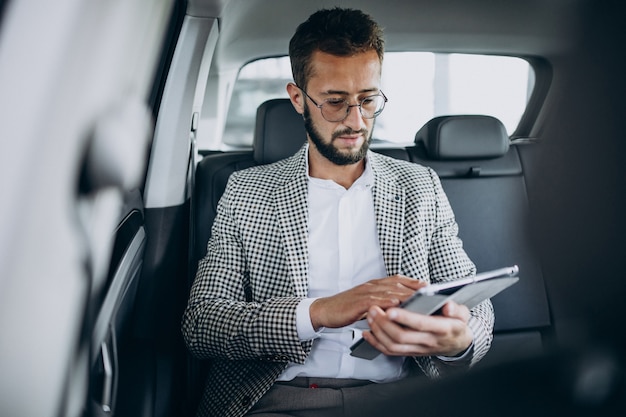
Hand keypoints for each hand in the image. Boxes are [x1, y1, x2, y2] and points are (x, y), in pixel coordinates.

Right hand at [309, 275, 426, 329]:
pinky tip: (395, 304)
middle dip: (414, 289)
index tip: (430, 286)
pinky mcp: (357, 302)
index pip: (398, 280)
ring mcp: (364, 293)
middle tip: (431, 294)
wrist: (325, 310)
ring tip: (420, 299)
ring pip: (388, 291)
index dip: (414, 282)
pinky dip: (385, 302)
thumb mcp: (369, 302)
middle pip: (397, 284)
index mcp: (375, 284)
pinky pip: (374, 301)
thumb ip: (383, 301)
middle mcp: (371, 286)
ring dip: (405, 295)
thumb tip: (401, 305)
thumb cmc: (347, 307)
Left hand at [362, 301, 472, 356]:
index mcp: (441, 328)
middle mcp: (428, 341)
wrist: (457, 343)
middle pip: (401, 336)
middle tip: (373, 309)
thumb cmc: (457, 323)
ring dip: (378, 331)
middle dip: (384, 323)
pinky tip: (367, 332)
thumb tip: (448, 306)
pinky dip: (376, 343)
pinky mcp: (410, 352)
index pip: (421, 324)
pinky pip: (391, 351)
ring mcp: (418, 348)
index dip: (405, 318)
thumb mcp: (463, 314)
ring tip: (369, 316)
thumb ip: (456, 309)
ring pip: (393, 345)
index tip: (391, 309)